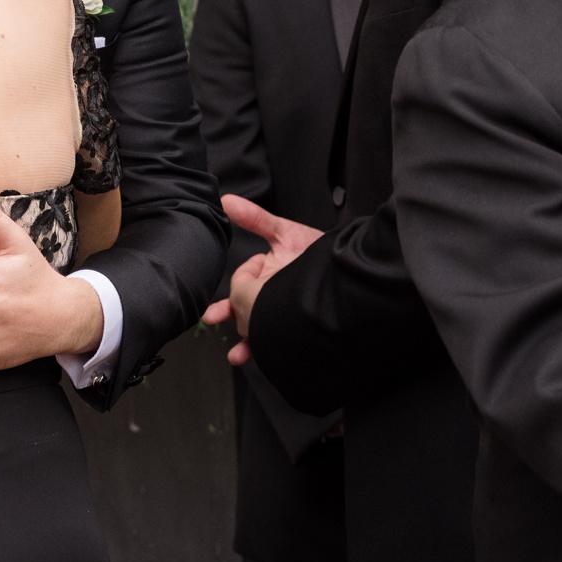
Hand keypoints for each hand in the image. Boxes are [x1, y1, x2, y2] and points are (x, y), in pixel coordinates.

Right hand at [201, 195, 319, 365]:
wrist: (349, 269)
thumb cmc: (319, 250)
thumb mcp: (283, 232)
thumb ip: (256, 219)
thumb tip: (227, 201)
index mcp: (266, 280)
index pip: (242, 287)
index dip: (237, 284)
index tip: (245, 275)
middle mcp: (273, 299)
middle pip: (246, 313)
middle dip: (229, 316)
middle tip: (213, 317)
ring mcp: (284, 315)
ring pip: (261, 333)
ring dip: (248, 344)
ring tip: (237, 355)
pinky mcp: (298, 330)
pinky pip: (281, 347)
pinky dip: (269, 353)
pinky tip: (267, 361)